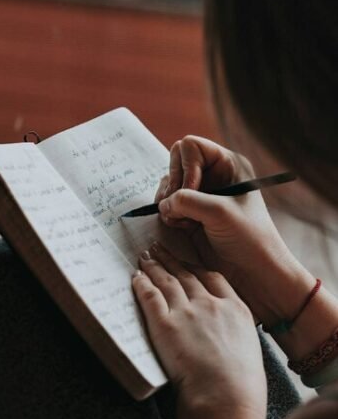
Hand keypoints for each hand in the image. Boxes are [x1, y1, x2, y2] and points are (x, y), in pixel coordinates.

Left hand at [133, 242, 265, 418]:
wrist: (225, 395)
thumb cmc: (240, 384)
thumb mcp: (248, 348)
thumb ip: (233, 334)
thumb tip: (222, 336)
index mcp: (235, 309)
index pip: (212, 277)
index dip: (195, 266)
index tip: (185, 261)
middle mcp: (210, 304)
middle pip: (185, 274)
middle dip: (170, 260)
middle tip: (157, 249)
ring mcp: (186, 312)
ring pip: (166, 280)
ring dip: (153, 266)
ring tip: (144, 257)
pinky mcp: (164, 324)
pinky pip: (149, 296)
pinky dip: (141, 284)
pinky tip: (135, 277)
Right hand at [155, 135, 314, 326]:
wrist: (254, 272)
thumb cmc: (249, 239)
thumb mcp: (219, 213)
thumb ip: (186, 200)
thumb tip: (163, 203)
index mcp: (228, 165)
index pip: (190, 146)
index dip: (185, 167)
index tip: (192, 191)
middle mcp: (213, 176)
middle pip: (174, 163)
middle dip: (173, 185)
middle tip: (180, 206)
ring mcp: (200, 195)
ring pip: (167, 185)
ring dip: (169, 202)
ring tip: (184, 220)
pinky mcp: (189, 213)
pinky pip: (166, 204)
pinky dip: (168, 214)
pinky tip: (183, 227)